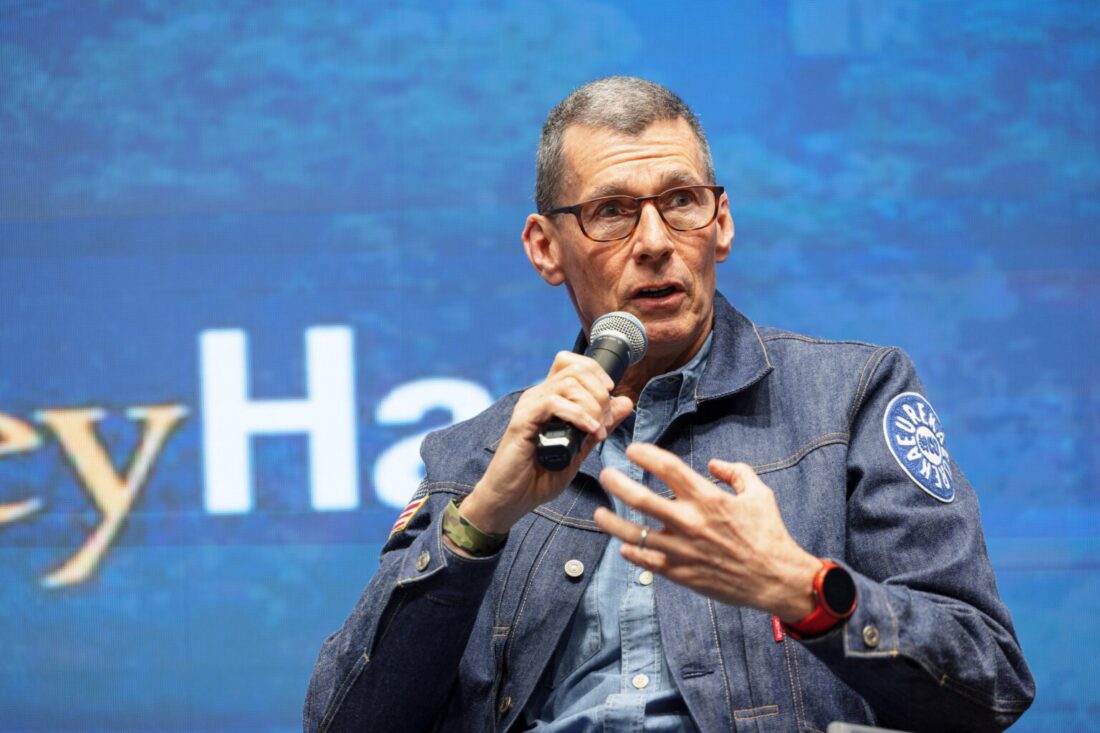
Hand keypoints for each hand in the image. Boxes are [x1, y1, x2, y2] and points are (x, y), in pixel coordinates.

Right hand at [459, 351, 633, 534]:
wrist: (512, 500)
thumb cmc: (540, 477)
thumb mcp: (581, 449)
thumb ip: (601, 424)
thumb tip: (626, 402)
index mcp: (550, 399)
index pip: (572, 363)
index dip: (596, 371)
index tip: (610, 394)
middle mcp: (538, 397)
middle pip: (574, 369)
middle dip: (600, 392)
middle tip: (605, 421)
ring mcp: (529, 407)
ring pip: (568, 383)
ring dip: (592, 405)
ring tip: (598, 430)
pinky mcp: (522, 421)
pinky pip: (554, 403)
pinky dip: (578, 415)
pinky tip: (589, 431)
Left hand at [593, 443, 820, 621]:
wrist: (776, 579)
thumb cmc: (769, 534)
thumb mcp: (759, 494)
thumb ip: (736, 473)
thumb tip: (713, 464)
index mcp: (708, 498)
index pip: (669, 468)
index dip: (646, 455)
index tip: (633, 449)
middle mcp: (690, 522)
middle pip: (641, 498)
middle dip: (617, 483)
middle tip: (606, 475)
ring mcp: (682, 550)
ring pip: (635, 534)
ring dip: (611, 522)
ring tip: (598, 513)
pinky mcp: (681, 574)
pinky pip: (647, 562)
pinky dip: (631, 553)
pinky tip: (623, 547)